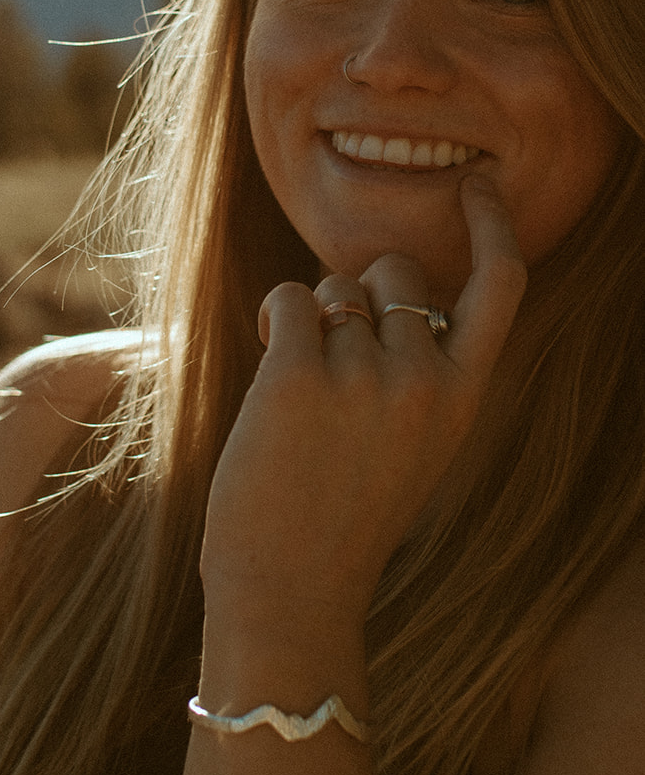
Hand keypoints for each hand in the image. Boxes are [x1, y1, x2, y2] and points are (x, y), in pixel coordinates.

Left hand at [199, 175, 526, 639]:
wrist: (291, 591)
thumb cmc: (342, 512)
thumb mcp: (415, 442)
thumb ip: (417, 369)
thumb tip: (376, 289)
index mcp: (464, 397)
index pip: (502, 288)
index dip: (492, 225)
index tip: (477, 183)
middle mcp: (426, 380)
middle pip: (394, 271)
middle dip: (361, 291)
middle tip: (336, 359)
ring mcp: (364, 378)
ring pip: (334, 288)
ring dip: (311, 321)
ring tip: (303, 393)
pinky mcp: (299, 376)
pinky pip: (290, 299)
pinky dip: (276, 319)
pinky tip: (272, 370)